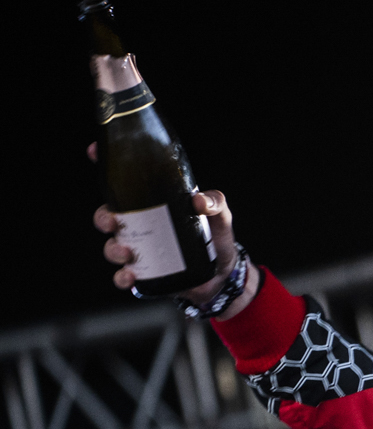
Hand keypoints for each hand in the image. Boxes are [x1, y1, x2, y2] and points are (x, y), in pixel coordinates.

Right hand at [87, 142, 257, 316]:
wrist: (223, 275)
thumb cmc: (217, 238)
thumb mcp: (220, 216)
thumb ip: (215, 203)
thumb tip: (198, 201)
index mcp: (152, 203)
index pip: (123, 181)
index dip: (104, 163)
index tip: (93, 151)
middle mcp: (140, 224)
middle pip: (107, 215)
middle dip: (103, 217)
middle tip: (114, 222)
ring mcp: (139, 249)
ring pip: (112, 246)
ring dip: (113, 249)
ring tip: (128, 253)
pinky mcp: (144, 273)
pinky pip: (124, 276)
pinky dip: (122, 276)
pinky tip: (130, 275)